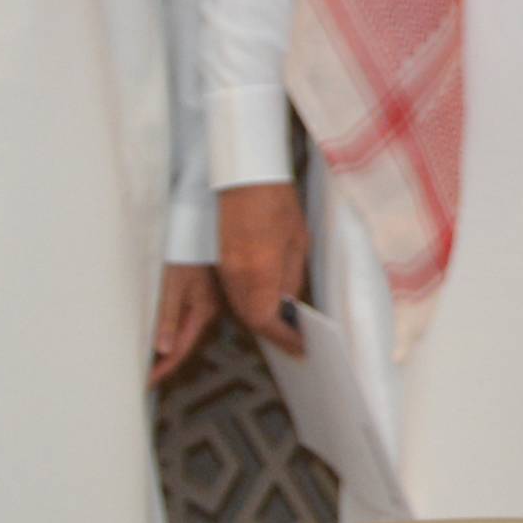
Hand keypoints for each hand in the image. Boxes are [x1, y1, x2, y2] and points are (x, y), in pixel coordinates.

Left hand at [152, 264, 221, 386]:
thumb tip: (163, 349)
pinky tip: (159, 336)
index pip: (180, 349)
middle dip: (164, 363)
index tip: (148, 383)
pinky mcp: (197, 293)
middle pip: (183, 344)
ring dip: (165, 348)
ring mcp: (203, 301)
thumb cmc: (184, 252)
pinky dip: (169, 332)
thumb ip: (168, 319)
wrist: (195, 228)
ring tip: (148, 363)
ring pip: (182, 332)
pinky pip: (182, 320)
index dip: (163, 368)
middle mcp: (206, 309)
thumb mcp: (171, 286)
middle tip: (145, 378)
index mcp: (203, 311)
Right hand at [218, 182, 310, 355]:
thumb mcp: (297, 242)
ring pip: (240, 307)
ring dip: (262, 319)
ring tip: (287, 324)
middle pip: (250, 318)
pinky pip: (234, 293)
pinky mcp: (220, 260)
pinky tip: (268, 301)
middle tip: (296, 340)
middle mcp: (236, 276)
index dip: (284, 337)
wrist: (245, 177)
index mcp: (258, 272)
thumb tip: (289, 304)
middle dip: (273, 332)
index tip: (301, 345)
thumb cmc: (277, 203)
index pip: (266, 320)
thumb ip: (290, 277)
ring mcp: (224, 269)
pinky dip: (251, 303)